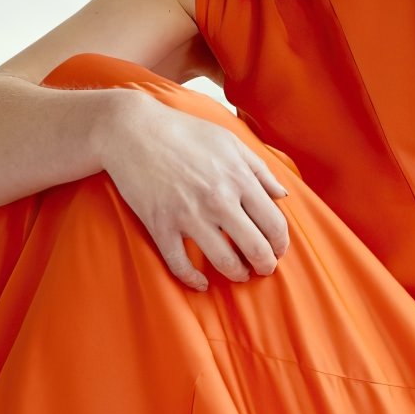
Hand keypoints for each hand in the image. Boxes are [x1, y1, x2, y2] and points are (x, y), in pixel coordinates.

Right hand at [97, 91, 291, 289]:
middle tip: (264, 269)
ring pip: (224, 262)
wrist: (132, 130)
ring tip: (240, 274)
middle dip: (265, 265)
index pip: (274, 223)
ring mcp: (188, 215)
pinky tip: (201, 283)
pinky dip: (193, 280)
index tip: (278, 250)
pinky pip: (180, 264)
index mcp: (238, 178)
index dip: (280, 244)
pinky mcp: (161, 225)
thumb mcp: (229, 142)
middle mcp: (218, 200)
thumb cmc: (184, 132)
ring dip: (237, 274)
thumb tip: (282, 195)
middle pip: (255, 248)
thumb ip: (260, 169)